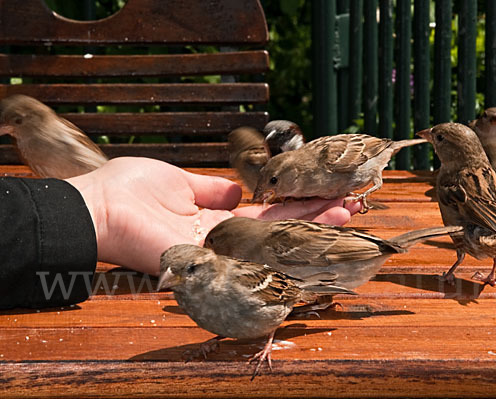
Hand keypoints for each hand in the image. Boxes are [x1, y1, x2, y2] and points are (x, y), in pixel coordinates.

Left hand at [67, 157, 358, 274]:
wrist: (98, 205)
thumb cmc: (129, 190)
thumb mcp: (180, 181)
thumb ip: (211, 189)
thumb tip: (237, 189)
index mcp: (216, 219)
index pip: (267, 212)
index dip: (296, 202)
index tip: (325, 192)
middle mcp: (225, 237)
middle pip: (280, 227)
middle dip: (316, 215)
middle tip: (352, 204)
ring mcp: (221, 248)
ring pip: (276, 237)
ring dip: (313, 224)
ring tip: (347, 210)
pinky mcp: (212, 254)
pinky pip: (256, 247)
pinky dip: (287, 237)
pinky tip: (317, 227)